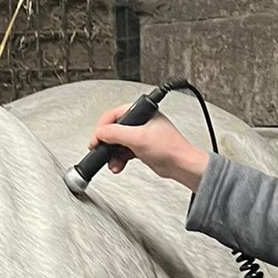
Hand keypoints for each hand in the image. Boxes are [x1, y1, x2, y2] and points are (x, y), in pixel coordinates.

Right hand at [90, 105, 209, 190]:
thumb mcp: (137, 138)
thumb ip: (115, 133)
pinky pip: (124, 151)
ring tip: (111, 162)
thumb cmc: (170, 148)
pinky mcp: (142, 148)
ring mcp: (142, 135)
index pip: (114, 115)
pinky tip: (118, 165)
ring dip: (112, 153)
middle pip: (114, 129)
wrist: (181, 166)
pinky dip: (119, 158)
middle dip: (106, 142)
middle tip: (99, 150)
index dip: (102, 127)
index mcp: (142, 112)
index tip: (96, 139)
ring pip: (118, 142)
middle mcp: (141, 121)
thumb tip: (100, 132)